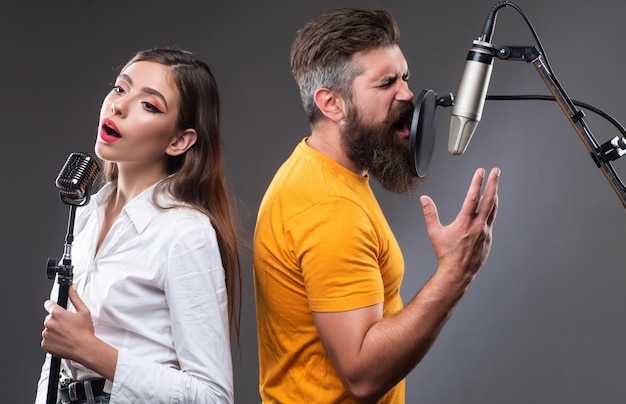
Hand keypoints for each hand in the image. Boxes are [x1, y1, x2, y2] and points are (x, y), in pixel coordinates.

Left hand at [41, 285, 94, 360]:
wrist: (84, 348)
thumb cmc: (85, 331)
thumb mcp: (83, 311)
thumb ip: (75, 298)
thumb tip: (71, 289)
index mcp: (57, 313)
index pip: (48, 304)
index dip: (53, 305)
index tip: (57, 309)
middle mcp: (49, 323)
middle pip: (49, 318)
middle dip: (57, 320)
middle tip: (68, 325)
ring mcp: (46, 334)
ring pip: (48, 329)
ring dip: (55, 330)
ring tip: (66, 334)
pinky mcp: (45, 344)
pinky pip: (47, 340)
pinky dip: (53, 340)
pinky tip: (63, 340)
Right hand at [420, 167, 499, 284]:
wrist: (457, 272)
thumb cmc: (445, 254)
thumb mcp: (434, 233)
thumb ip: (430, 214)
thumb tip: (424, 199)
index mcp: (464, 223)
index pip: (472, 197)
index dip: (477, 182)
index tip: (481, 172)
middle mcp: (477, 226)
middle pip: (489, 200)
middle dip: (493, 183)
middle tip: (496, 172)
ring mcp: (485, 232)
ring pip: (493, 209)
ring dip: (494, 195)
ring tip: (495, 186)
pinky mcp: (489, 239)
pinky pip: (491, 220)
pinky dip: (491, 210)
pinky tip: (490, 207)